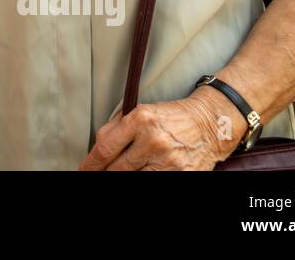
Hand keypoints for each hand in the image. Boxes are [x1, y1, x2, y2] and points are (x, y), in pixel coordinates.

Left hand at [79, 95, 228, 170]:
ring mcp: (168, 160)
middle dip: (104, 174)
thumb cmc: (172, 118)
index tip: (84, 169)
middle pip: (117, 168)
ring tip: (119, 172)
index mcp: (140, 120)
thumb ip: (117, 127)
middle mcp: (154, 140)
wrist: (210, 124)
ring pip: (133, 178)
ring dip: (123, 177)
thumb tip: (96, 148)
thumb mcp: (142, 112)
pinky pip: (153, 182)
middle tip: (97, 174)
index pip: (105, 148)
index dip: (90, 163)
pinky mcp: (180, 174)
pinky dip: (142, 179)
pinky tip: (140, 174)